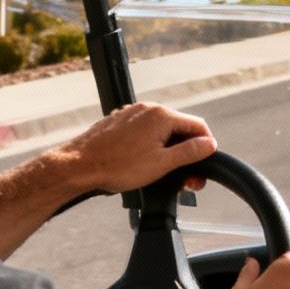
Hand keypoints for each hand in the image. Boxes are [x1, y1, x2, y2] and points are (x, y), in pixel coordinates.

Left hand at [56, 103, 216, 195]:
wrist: (80, 166)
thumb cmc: (117, 166)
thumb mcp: (162, 164)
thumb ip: (190, 152)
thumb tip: (210, 144)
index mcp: (162, 116)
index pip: (198, 126)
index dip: (206, 147)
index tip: (203, 165)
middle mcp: (148, 109)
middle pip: (179, 129)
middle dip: (186, 152)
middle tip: (186, 179)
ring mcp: (132, 114)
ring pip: (161, 131)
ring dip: (168, 151)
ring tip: (163, 173)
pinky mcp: (119, 123)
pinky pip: (144, 132)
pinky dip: (150, 146)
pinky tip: (142, 164)